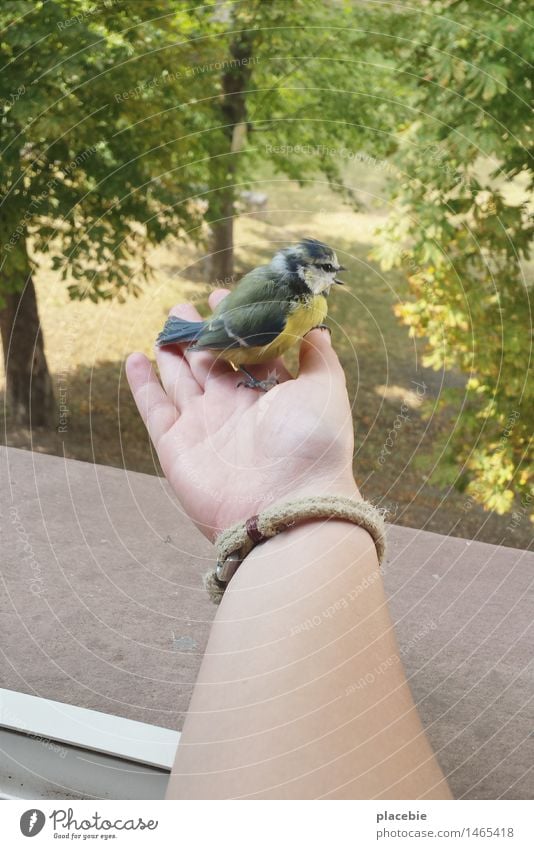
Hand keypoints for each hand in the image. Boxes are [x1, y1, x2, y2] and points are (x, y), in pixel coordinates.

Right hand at [126, 289, 358, 539]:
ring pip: (182, 379)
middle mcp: (236, 408)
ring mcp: (204, 427)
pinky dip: (143, 385)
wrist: (285, 506)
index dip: (237, 323)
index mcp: (271, 394)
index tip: (225, 295)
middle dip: (200, 333)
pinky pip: (154, 409)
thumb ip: (317, 355)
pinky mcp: (176, 446)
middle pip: (211, 362)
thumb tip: (315, 325)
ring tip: (166, 323)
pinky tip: (136, 359)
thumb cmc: (312, 445)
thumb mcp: (326, 389)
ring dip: (172, 351)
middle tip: (185, 306)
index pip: (249, 351)